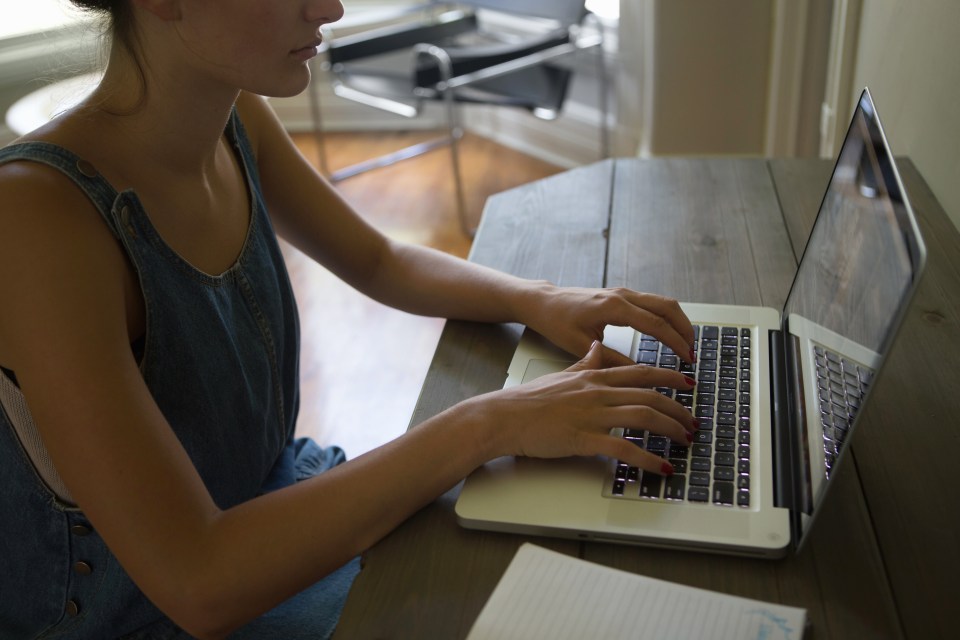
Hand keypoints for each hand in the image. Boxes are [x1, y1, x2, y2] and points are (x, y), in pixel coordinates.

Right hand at [468, 341, 696, 474]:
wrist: (503, 416)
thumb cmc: (529, 400)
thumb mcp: (562, 373)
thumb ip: (585, 362)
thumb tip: (597, 348)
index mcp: (594, 376)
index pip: (641, 372)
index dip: (669, 377)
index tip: (688, 383)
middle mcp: (598, 392)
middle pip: (650, 396)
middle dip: (678, 408)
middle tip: (694, 421)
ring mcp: (592, 415)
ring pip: (644, 418)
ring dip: (671, 430)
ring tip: (686, 441)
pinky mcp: (584, 439)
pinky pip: (624, 449)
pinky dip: (648, 459)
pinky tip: (662, 468)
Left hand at [520, 284, 696, 364]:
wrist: (543, 302)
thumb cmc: (555, 321)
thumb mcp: (579, 345)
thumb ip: (609, 359)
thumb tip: (637, 374)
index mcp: (613, 307)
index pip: (655, 324)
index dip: (675, 342)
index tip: (687, 359)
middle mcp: (622, 295)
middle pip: (667, 307)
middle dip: (685, 329)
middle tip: (693, 353)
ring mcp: (623, 292)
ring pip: (663, 302)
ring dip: (679, 322)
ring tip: (687, 345)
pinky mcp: (622, 295)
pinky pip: (653, 303)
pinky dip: (667, 317)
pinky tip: (670, 333)